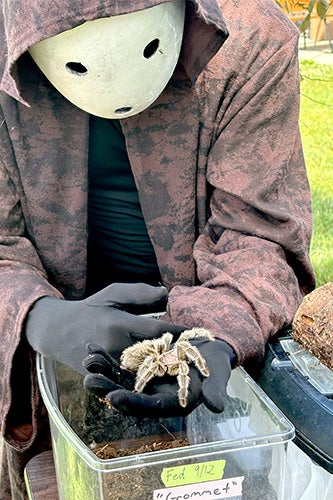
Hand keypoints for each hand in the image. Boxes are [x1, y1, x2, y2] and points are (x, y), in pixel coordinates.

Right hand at [25, 283, 186, 374]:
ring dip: (163, 373)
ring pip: (142, 373)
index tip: (195, 333)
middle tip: (196, 355)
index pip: (155, 330)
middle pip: (152, 356)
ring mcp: (108, 366)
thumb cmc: (91, 309)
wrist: (59, 331)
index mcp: (118, 324)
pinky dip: (145, 381)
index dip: (177, 332)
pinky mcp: (103, 378)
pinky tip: (161, 380)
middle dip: (175, 355)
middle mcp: (114, 347)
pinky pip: (127, 383)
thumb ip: (139, 293)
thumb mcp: (112, 293)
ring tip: (184, 371)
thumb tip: (166, 293)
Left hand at [83, 335, 235, 416]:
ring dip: (103, 372)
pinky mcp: (141, 367)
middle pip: (128, 395)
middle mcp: (156, 395)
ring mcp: (147, 381)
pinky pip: (121, 364)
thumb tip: (216, 406)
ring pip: (120, 380)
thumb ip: (216, 390)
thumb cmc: (217, 363)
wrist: (210, 348)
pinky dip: (107, 357)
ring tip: (87, 361)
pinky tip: (92, 347)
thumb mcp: (219, 374)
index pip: (150, 407)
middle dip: (108, 389)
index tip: (113, 399)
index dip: (132, 403)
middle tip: (88, 381)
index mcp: (173, 403)